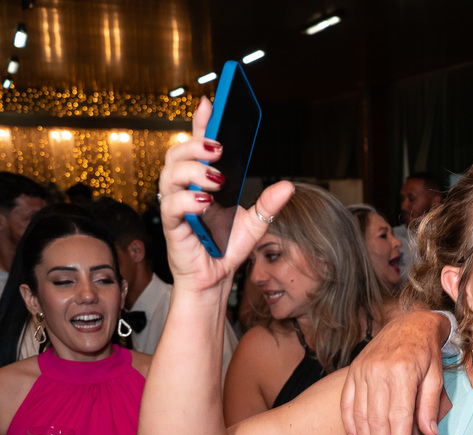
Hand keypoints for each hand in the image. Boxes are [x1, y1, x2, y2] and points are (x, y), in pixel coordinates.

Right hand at [158, 96, 293, 294]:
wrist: (215, 279)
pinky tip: (206, 202)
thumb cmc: (226, 248)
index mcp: (203, 182)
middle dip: (195, 144)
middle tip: (219, 149)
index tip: (210, 102)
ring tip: (217, 179)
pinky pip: (171, 204)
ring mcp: (175, 205)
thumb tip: (288, 185)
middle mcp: (185, 189)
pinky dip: (188, 199)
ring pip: (169, 173)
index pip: (198, 147)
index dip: (201, 123)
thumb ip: (268, 204)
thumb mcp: (256, 223)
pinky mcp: (171, 225)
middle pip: (176, 154)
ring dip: (194, 170)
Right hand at [340, 311, 451, 434]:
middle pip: (377, 417)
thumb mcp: (436, 376)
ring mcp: (363, 370)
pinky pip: (347, 401)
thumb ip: (430, 406)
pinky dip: (349, 423)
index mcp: (403, 372)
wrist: (410, 324)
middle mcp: (379, 371)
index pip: (398, 414)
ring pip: (360, 413)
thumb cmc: (427, 354)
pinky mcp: (353, 371)